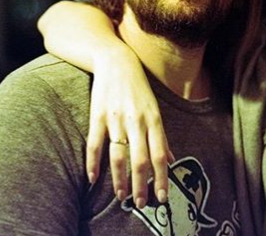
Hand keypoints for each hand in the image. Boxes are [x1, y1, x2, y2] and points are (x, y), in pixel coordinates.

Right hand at [87, 49, 173, 207]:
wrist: (117, 61)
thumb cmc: (139, 88)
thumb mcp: (155, 110)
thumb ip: (162, 136)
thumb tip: (172, 159)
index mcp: (154, 120)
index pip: (160, 155)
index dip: (161, 178)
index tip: (162, 197)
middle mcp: (136, 121)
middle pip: (140, 160)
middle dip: (141, 185)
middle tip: (140, 204)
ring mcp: (116, 119)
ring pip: (118, 156)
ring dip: (119, 179)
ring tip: (121, 196)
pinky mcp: (98, 115)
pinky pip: (95, 144)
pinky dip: (93, 163)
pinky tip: (93, 179)